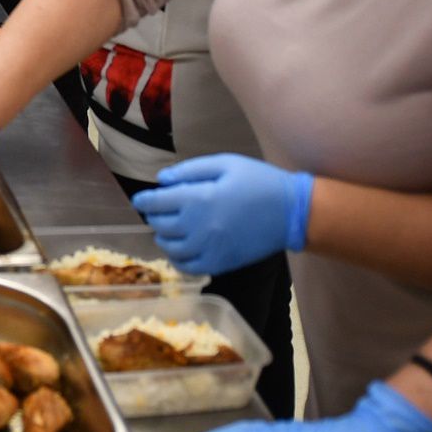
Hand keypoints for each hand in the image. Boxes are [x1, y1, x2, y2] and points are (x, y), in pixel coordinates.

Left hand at [131, 153, 314, 276]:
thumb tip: (162, 180)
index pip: (156, 203)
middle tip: (159, 210)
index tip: (139, 199)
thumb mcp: (225, 164)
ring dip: (164, 237)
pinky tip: (180, 249)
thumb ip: (189, 171)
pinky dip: (178, 259)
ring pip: (170, 248)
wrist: (292, 212)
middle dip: (154, 216)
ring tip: (169, 229)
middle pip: (160, 225)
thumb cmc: (259, 182)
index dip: (144, 200)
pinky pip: (188, 267)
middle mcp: (198, 226)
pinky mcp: (221, 263)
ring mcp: (209, 248)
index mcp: (198, 198)